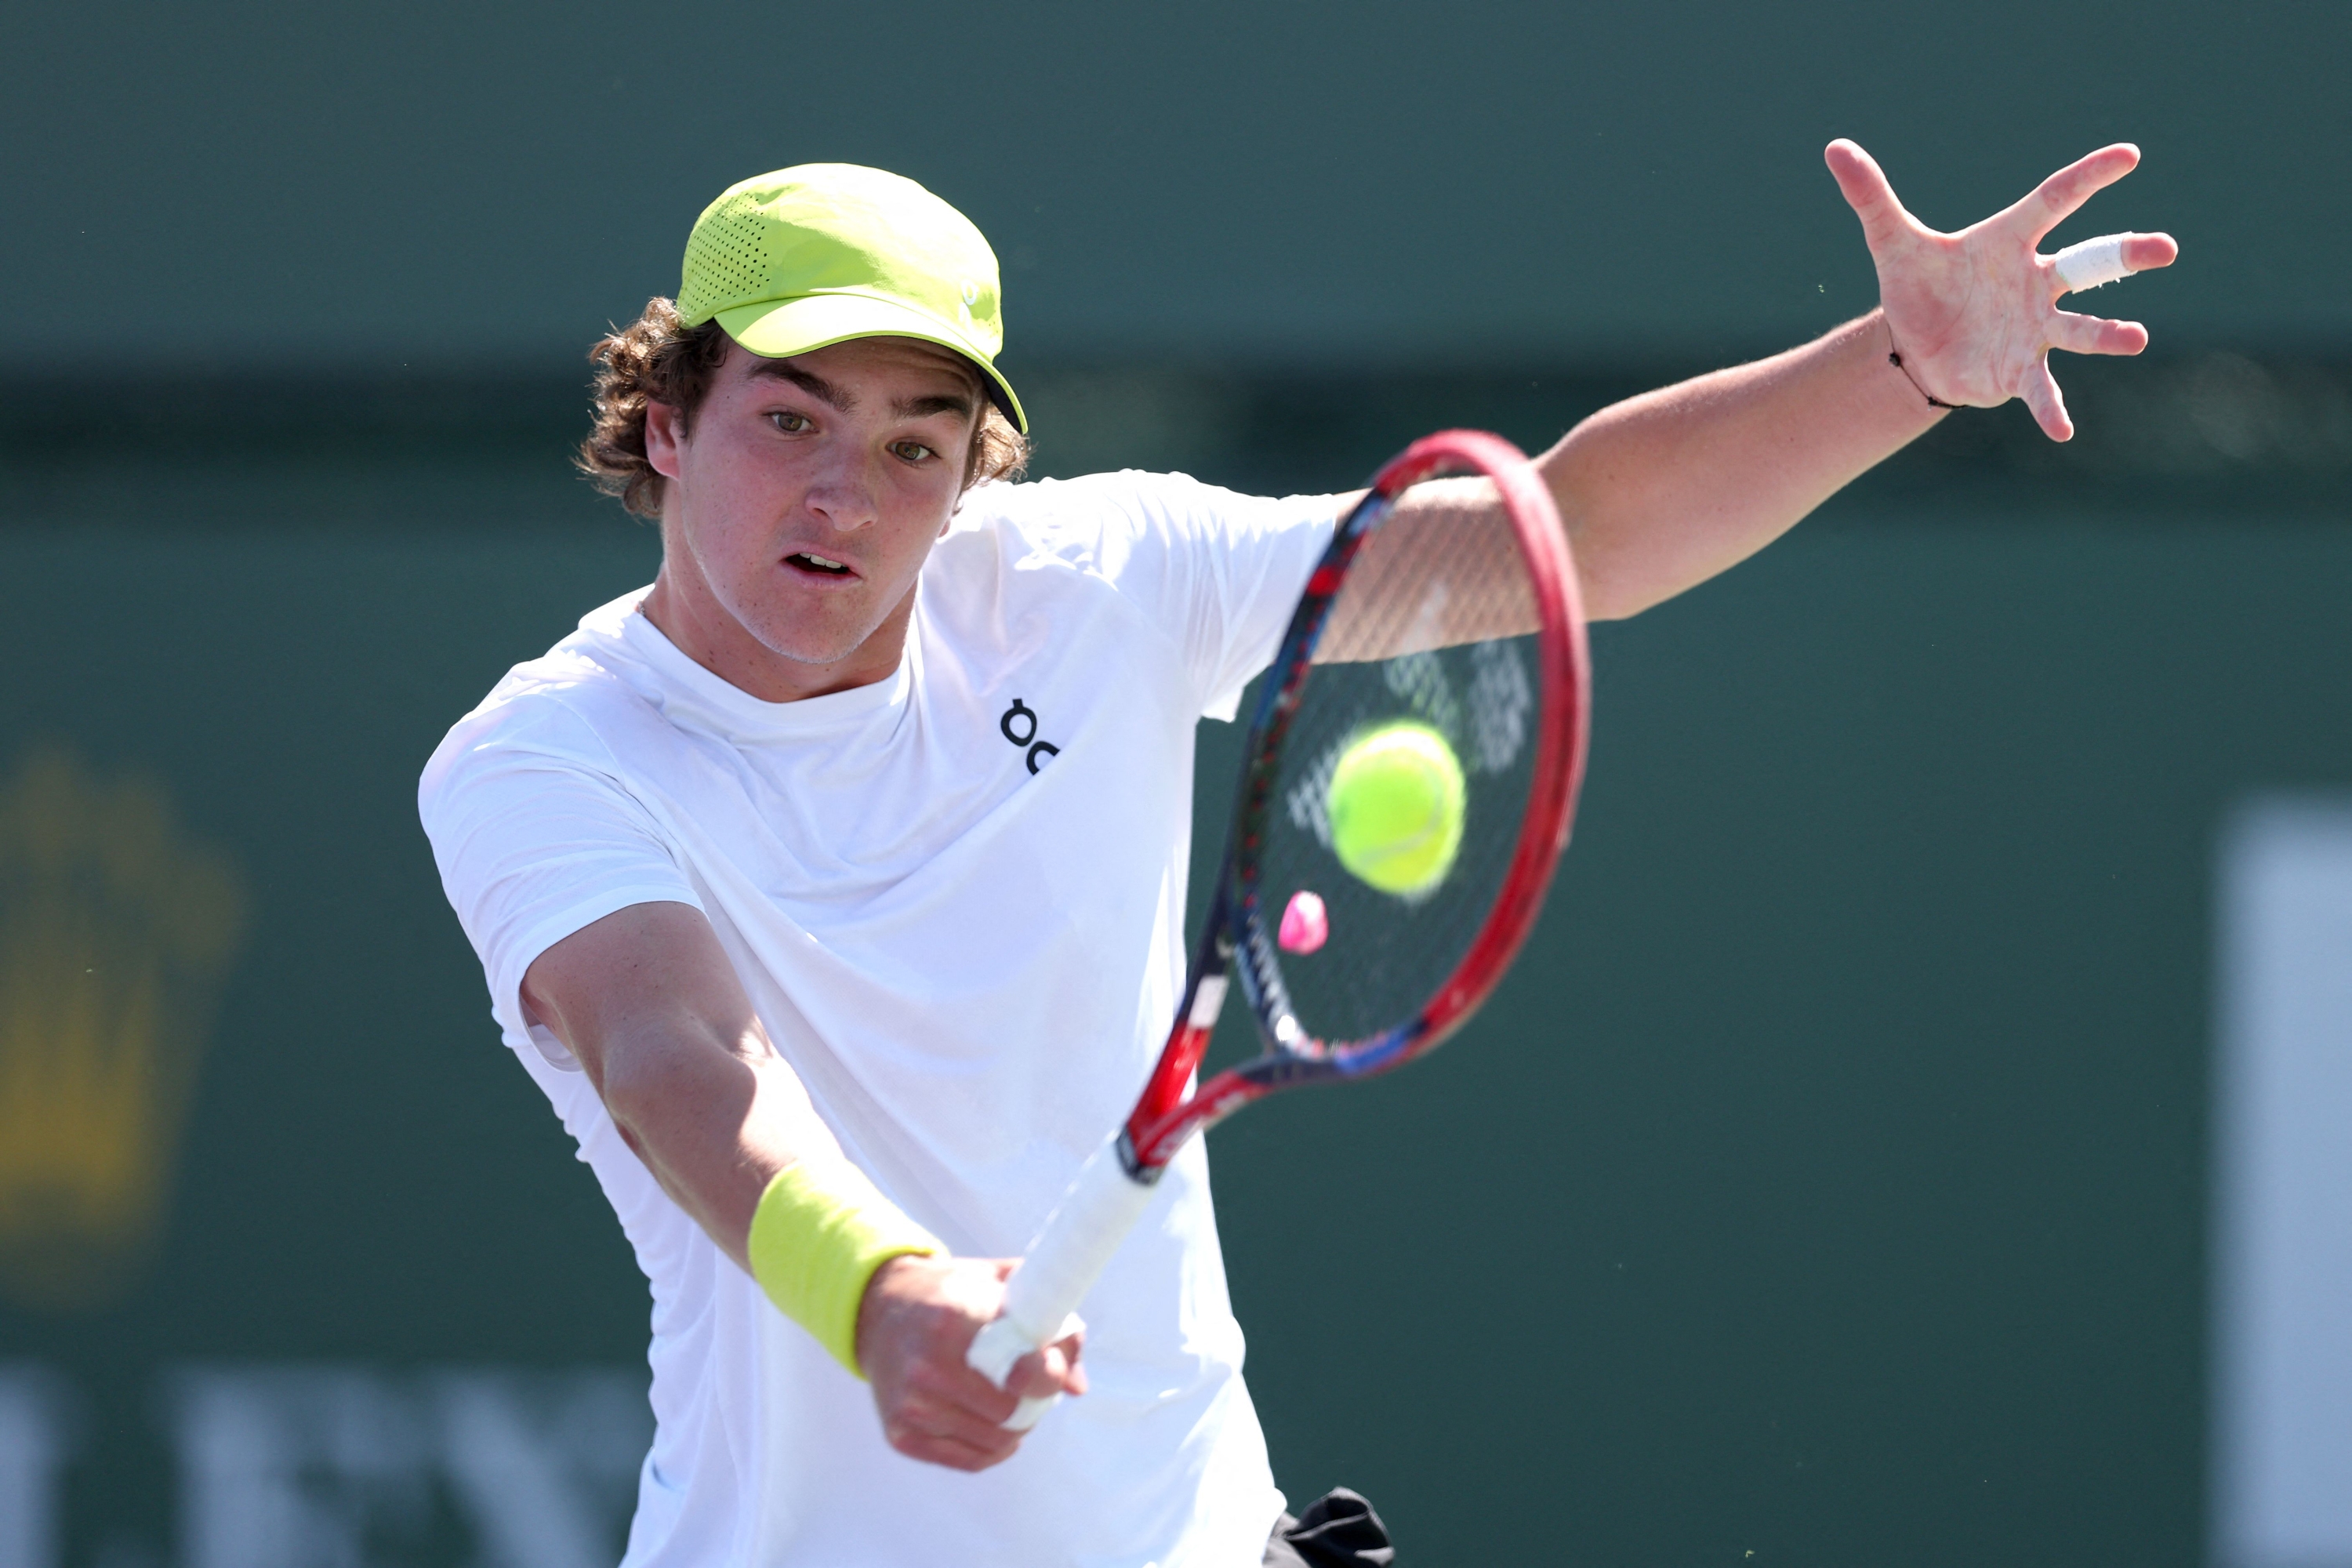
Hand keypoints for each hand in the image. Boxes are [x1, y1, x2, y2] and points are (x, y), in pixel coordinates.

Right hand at [854, 1253, 1086, 1470]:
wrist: (879, 1307)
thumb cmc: (953, 1293)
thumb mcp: (1001, 1283)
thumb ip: (1049, 1321)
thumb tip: (1076, 1386)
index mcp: (955, 1320)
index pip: (1020, 1370)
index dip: (1047, 1376)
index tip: (1052, 1370)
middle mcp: (927, 1366)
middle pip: (1010, 1415)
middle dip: (1031, 1405)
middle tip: (1031, 1388)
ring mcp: (910, 1404)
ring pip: (991, 1442)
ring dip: (1013, 1429)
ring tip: (1012, 1402)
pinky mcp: (899, 1433)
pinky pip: (967, 1461)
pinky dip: (990, 1450)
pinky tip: (994, 1427)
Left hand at [1825, 139, 2178, 440]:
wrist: (1914, 345)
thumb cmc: (1918, 286)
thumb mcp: (1891, 242)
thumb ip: (1871, 197)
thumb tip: (1834, 149)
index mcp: (2012, 241)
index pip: (2056, 199)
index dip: (2089, 176)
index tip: (2129, 155)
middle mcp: (2036, 282)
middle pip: (2090, 263)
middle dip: (2127, 255)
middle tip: (2167, 249)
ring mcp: (2035, 328)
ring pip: (2081, 328)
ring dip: (2107, 334)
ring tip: (2135, 337)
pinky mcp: (2020, 370)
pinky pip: (2042, 391)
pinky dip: (2051, 410)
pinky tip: (2063, 432)